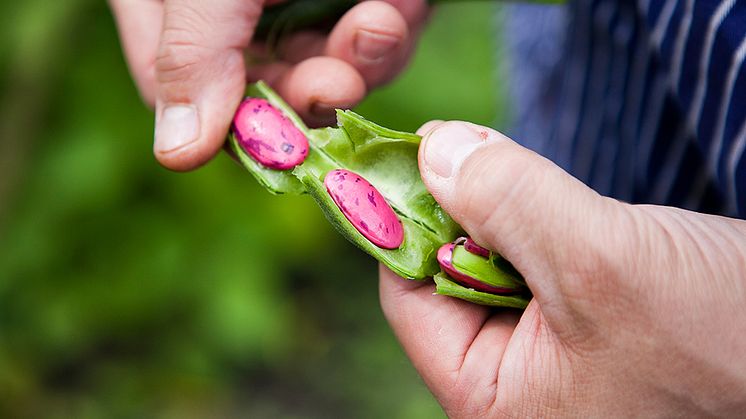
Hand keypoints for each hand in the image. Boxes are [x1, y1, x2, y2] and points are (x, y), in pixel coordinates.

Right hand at [109, 0, 427, 170]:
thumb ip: (193, 50)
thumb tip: (176, 155)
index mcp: (175, 8)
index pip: (186, 96)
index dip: (237, 128)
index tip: (280, 145)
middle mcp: (238, 17)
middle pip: (271, 94)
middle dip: (313, 93)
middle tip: (335, 80)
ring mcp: (302, 7)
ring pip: (333, 72)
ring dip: (362, 60)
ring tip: (374, 23)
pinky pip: (380, 40)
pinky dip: (393, 30)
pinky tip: (393, 7)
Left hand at [380, 121, 745, 416]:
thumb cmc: (721, 340)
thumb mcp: (601, 264)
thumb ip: (506, 204)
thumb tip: (434, 150)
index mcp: (494, 399)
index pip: (410, 297)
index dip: (408, 222)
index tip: (416, 154)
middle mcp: (514, 384)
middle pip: (448, 275)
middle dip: (466, 212)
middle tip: (483, 157)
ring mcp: (552, 353)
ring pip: (495, 259)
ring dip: (510, 211)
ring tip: (544, 191)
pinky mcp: (587, 322)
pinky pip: (538, 259)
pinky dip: (544, 220)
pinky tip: (568, 209)